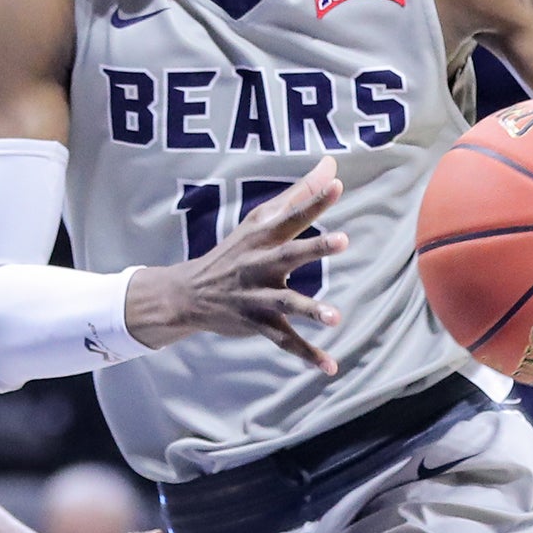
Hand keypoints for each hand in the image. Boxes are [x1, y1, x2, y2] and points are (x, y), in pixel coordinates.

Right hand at [127, 156, 349, 372]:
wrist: (189, 293)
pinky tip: (330, 366)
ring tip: (336, 318)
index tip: (337, 185)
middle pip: (290, 253)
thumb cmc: (236, 251)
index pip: (292, 214)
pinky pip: (285, 340)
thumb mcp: (261, 220)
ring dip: (311, 309)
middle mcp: (261, 264)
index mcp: (264, 236)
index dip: (314, 200)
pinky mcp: (258, 322)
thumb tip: (331, 165)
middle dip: (315, 247)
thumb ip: (300, 194)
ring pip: (287, 302)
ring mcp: (258, 295)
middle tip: (342, 240)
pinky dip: (307, 355)